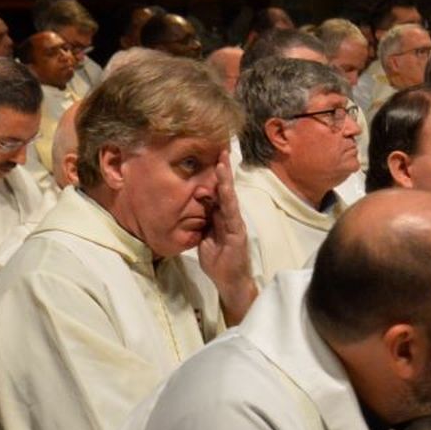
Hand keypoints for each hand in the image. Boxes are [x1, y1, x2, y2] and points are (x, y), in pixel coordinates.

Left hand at [195, 153, 256, 324]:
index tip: (211, 156)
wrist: (228, 279)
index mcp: (220, 216)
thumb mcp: (203, 235)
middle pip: (225, 189)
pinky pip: (232, 215)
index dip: (215, 175)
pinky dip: (229, 201)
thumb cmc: (217, 258)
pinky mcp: (237, 233)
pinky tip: (226, 191)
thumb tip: (192, 206)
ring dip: (225, 180)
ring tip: (222, 164)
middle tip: (221, 150)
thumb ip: (201, 220)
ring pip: (229, 198)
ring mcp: (235, 223)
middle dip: (223, 170)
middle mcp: (229, 216)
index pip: (217, 191)